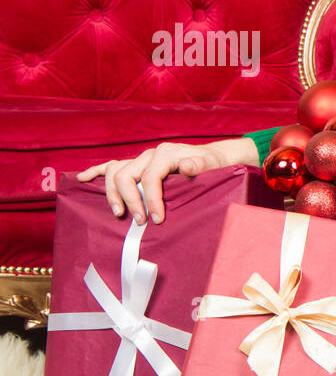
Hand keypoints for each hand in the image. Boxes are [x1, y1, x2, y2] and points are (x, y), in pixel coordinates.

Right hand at [76, 138, 258, 224]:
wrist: (212, 158)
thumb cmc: (212, 166)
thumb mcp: (210, 166)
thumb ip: (198, 165)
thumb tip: (188, 166)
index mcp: (165, 154)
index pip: (150, 177)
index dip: (151, 199)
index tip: (157, 220)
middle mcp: (149, 155)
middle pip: (126, 175)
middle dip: (131, 200)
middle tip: (140, 221)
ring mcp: (140, 159)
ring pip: (114, 172)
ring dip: (113, 193)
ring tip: (119, 213)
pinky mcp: (136, 164)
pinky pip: (111, 166)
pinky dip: (95, 172)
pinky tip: (82, 179)